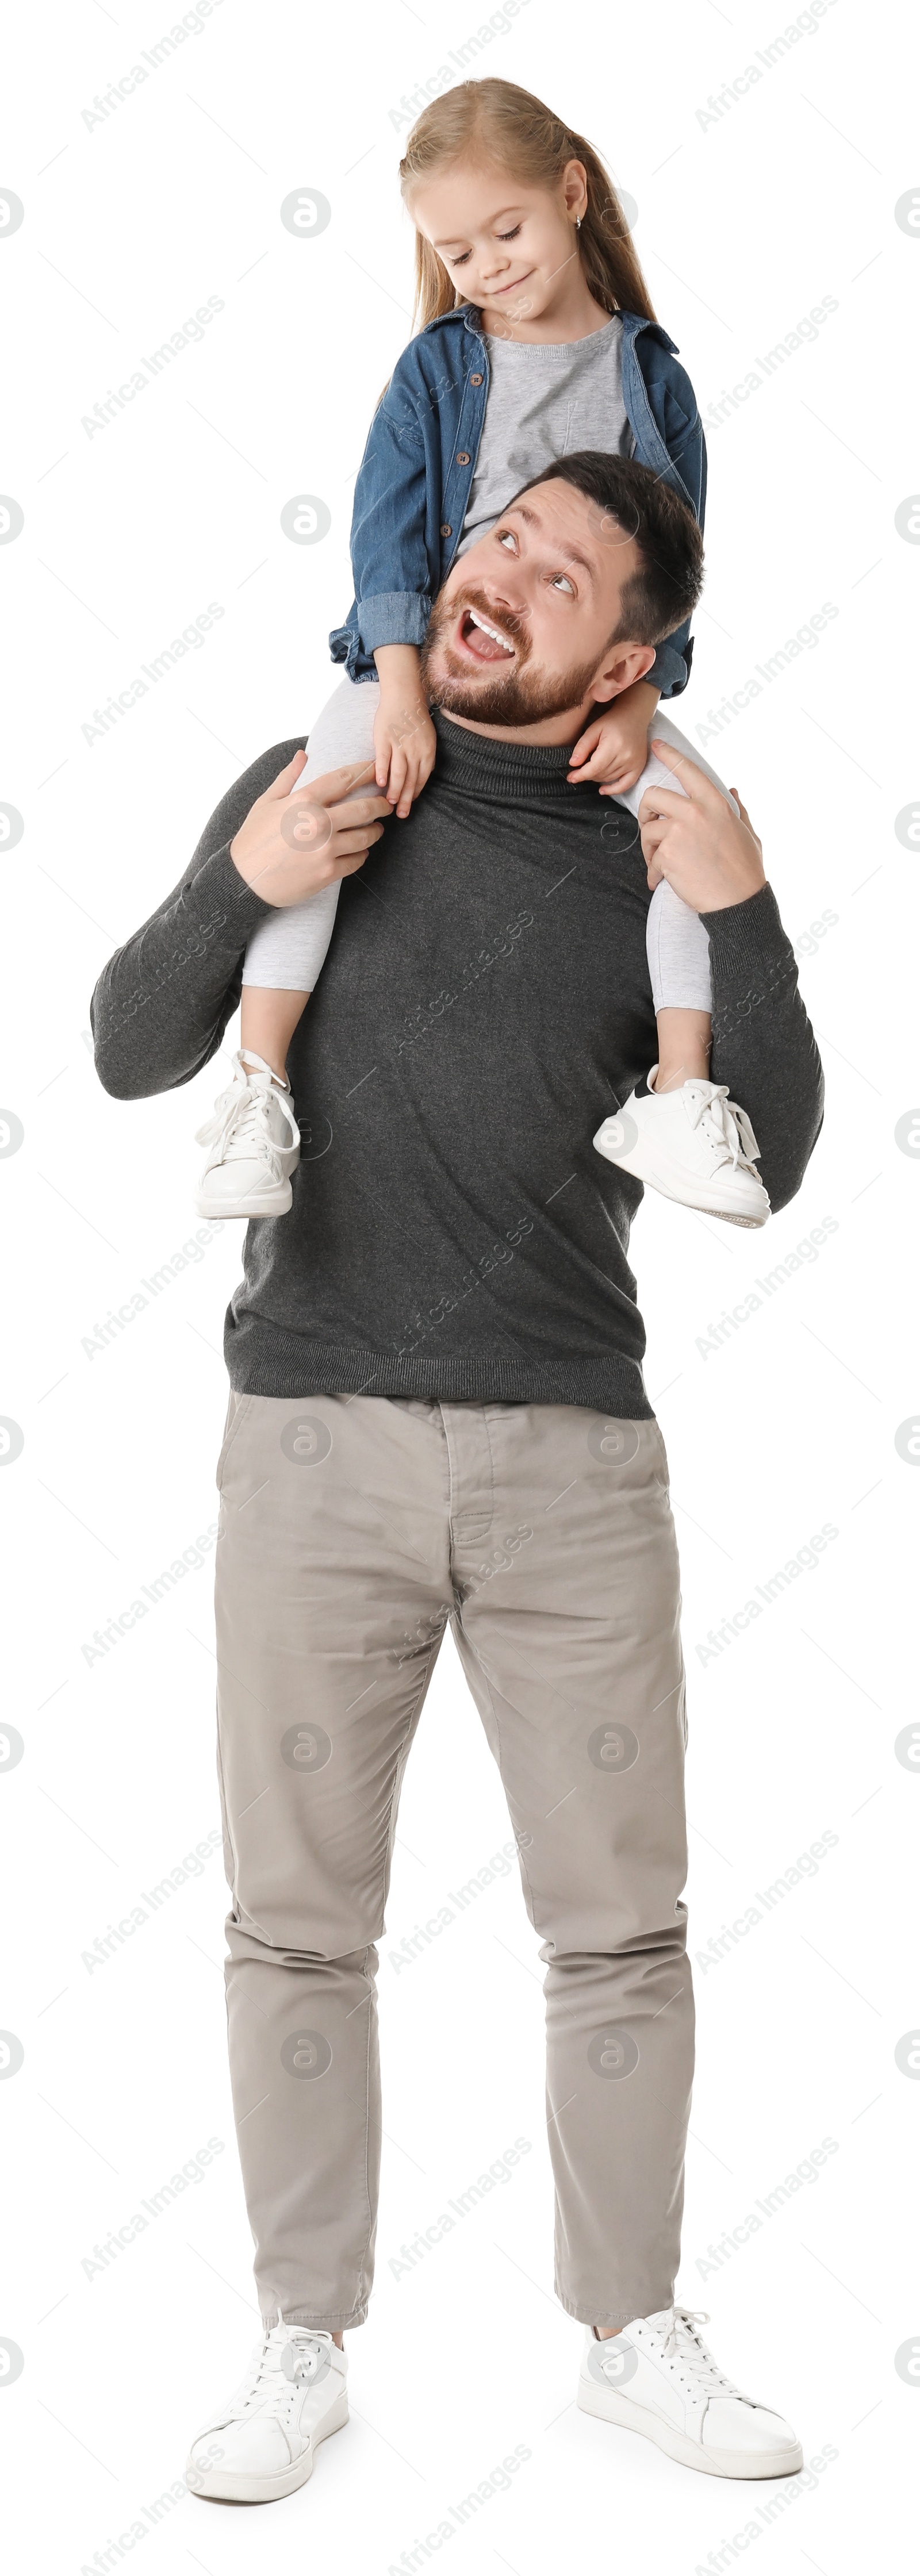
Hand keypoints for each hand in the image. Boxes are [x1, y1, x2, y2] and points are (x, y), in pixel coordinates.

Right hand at [229, 752, 389, 906]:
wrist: (244, 881)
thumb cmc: (253, 839)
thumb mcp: (266, 802)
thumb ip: (288, 777)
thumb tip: (303, 754)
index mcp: (303, 800)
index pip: (345, 778)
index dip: (367, 771)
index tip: (378, 769)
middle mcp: (318, 822)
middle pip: (364, 808)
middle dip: (381, 804)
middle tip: (387, 804)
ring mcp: (325, 849)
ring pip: (365, 836)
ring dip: (375, 831)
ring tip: (376, 829)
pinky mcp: (328, 872)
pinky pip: (357, 860)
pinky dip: (362, 854)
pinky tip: (360, 850)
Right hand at [374, 695, 436, 818]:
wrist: (404, 696)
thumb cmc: (415, 719)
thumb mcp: (428, 738)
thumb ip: (424, 758)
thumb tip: (421, 778)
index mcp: (428, 751)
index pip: (422, 778)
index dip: (416, 792)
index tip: (411, 804)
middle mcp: (415, 750)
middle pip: (411, 780)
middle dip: (407, 799)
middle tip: (402, 815)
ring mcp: (399, 744)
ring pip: (399, 773)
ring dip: (395, 790)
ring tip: (390, 803)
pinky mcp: (384, 738)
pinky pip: (383, 759)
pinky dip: (382, 772)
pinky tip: (380, 784)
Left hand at [567, 699, 651, 794]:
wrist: (634, 717)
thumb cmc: (612, 722)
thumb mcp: (594, 729)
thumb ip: (583, 747)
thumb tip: (572, 764)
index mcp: (614, 745)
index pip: (594, 767)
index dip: (581, 775)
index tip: (571, 777)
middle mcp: (626, 756)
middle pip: (601, 774)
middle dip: (587, 774)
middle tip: (579, 771)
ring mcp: (634, 763)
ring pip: (609, 778)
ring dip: (597, 777)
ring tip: (591, 770)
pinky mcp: (639, 767)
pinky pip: (625, 785)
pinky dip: (613, 790)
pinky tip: (602, 790)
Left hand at [639, 738, 765, 911]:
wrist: (738, 903)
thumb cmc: (745, 870)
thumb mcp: (747, 833)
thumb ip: (738, 809)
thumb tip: (734, 789)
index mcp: (715, 804)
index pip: (687, 770)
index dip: (669, 755)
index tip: (656, 745)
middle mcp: (696, 813)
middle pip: (653, 796)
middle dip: (646, 811)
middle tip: (650, 825)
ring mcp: (680, 834)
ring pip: (648, 830)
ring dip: (650, 848)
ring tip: (661, 863)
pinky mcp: (668, 856)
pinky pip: (651, 859)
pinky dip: (654, 873)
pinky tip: (661, 881)